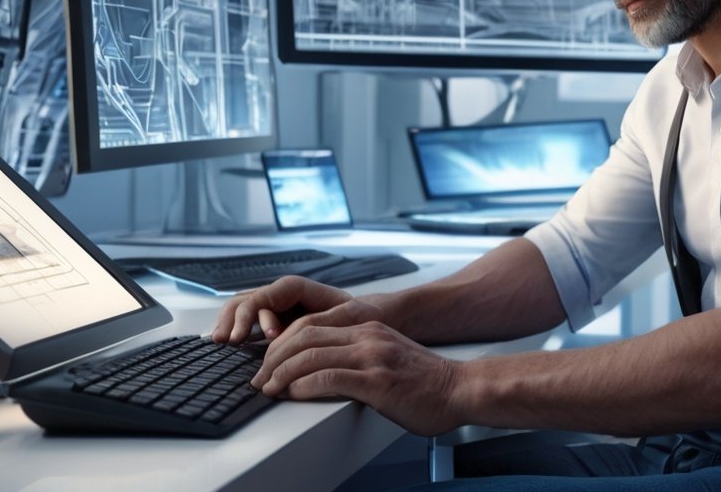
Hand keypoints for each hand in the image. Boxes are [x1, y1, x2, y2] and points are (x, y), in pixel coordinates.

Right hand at [211, 276, 364, 343]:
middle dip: (235, 318)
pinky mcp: (269, 323)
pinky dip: (232, 331)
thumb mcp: (349, 314)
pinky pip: (244, 322)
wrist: (363, 318)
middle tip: (230, 340)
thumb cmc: (358, 315)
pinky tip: (226, 346)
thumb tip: (305, 332)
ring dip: (228, 323)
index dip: (257, 313)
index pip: (266, 294)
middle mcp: (280, 295)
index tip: (262, 336)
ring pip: (240, 308)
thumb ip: (326, 319)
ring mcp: (272, 308)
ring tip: (222, 342)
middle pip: (246, 299)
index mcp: (296, 288)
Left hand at [254, 318, 464, 436]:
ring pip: (310, 355)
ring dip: (281, 373)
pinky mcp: (376, 380)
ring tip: (269, 388)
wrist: (460, 390)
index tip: (268, 362)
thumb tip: (323, 372)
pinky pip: (329, 377)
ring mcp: (372, 356)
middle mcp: (367, 335)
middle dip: (273, 357)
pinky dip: (303, 386)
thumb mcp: (388, 356)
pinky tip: (293, 394)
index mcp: (367, 327)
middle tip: (259, 377)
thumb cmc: (426, 382)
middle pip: (303, 335)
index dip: (281, 343)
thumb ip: (359, 356)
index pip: (310, 325)